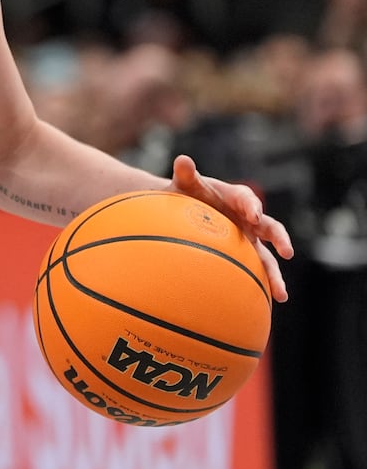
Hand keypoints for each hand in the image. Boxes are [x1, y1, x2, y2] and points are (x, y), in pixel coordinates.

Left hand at [168, 153, 293, 301]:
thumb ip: (185, 174)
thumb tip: (182, 160)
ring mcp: (247, 239)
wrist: (181, 208)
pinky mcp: (243, 256)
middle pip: (270, 227)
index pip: (246, 199)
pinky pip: (253, 272)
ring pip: (266, 257)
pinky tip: (261, 307)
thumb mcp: (184, 184)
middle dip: (279, 239)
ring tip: (282, 294)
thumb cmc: (184, 194)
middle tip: (287, 251)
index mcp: (235, 198)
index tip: (253, 214)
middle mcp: (248, 219)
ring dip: (274, 275)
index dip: (251, 205)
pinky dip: (257, 286)